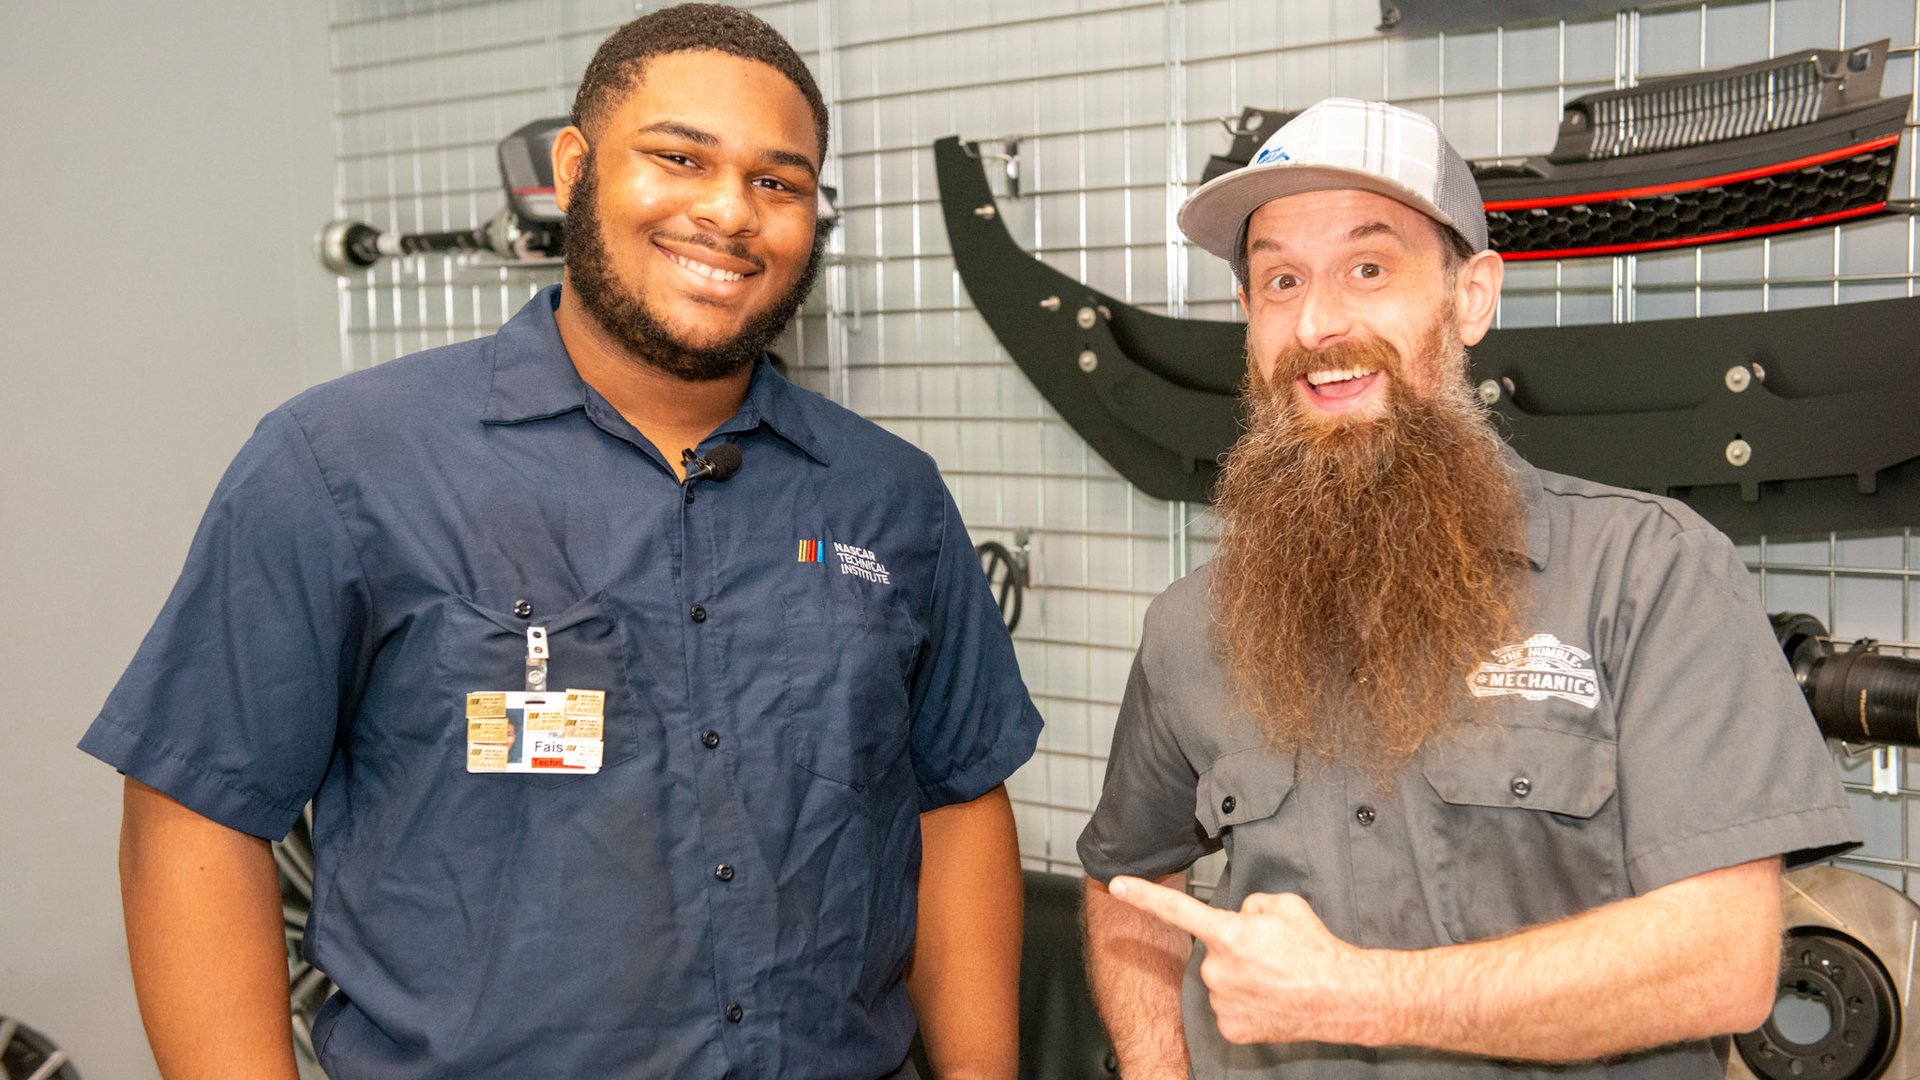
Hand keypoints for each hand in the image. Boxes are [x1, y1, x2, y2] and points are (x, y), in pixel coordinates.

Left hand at [1107, 876, 1376, 1045]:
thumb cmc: (1316, 950)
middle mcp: (1217, 969)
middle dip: (1235, 949)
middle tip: (1270, 955)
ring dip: (1241, 977)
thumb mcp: (1285, 905)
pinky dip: (1247, 1004)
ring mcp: (1222, 1002)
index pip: (1176, 910)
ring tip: (1275, 978)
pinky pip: (1229, 1008)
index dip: (1143, 895)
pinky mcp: (1231, 1028)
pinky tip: (1271, 1001)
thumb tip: (1240, 918)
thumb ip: (1250, 906)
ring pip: (1221, 981)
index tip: (1116, 884)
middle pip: (1214, 951)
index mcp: (1228, 934)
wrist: (1342, 997)